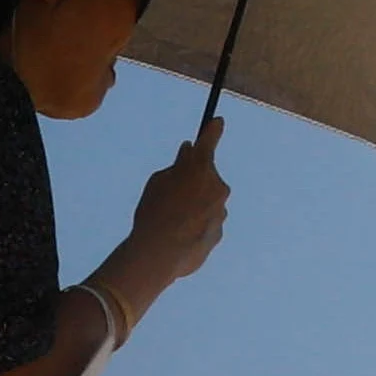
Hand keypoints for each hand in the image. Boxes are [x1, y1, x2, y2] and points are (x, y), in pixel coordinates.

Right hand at [115, 117, 228, 297]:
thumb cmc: (154, 212)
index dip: (212, 130)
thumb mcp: (158, 181)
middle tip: (170, 196)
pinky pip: (206, 224)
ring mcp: (221, 211)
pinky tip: (177, 236)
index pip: (209, 142)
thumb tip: (189, 152)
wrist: (160, 254)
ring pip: (207, 203)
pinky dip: (195, 226)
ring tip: (170, 221)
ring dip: (193, 207)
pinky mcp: (219, 233)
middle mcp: (218, 187)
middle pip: (206, 178)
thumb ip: (177, 165)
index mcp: (201, 168)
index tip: (218, 121)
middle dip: (193, 182)